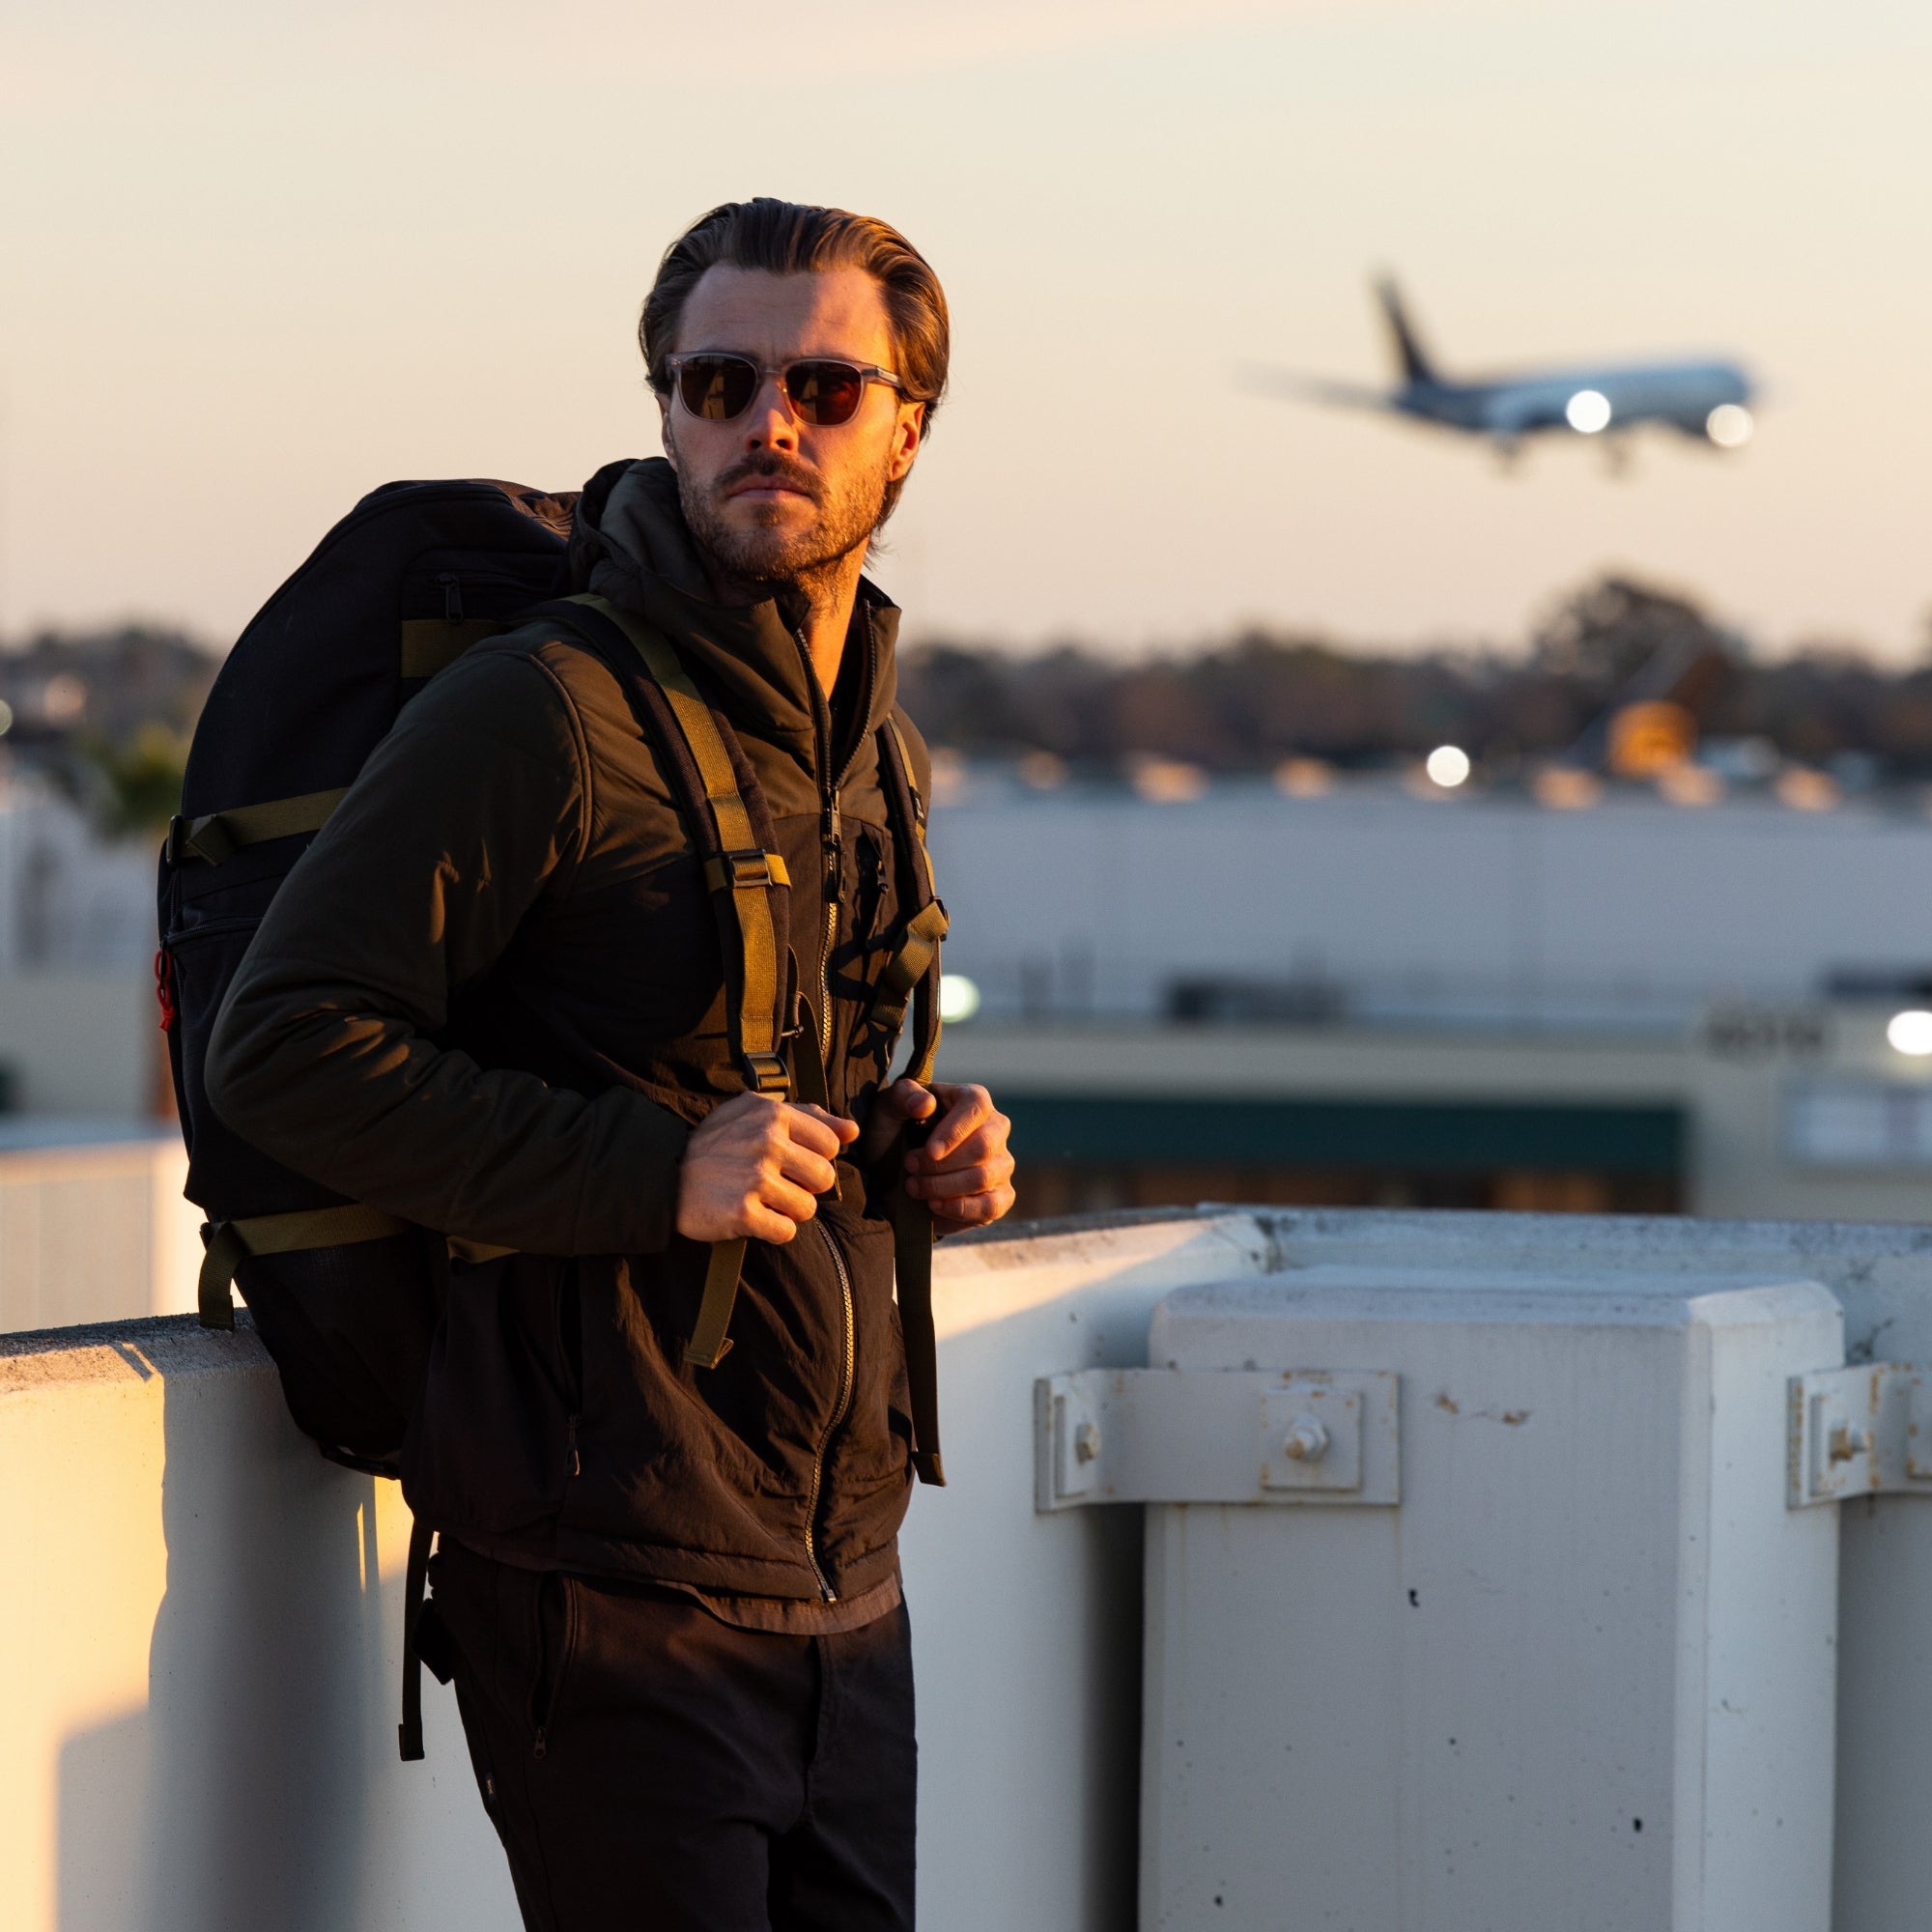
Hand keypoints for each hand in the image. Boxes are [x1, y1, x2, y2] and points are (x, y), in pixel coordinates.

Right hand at [676, 1092, 858, 1244]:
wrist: (666, 1174)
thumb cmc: (717, 1143)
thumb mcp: (755, 1113)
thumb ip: (808, 1117)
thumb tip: (852, 1130)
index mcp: (773, 1114)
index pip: (831, 1144)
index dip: (816, 1157)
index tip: (792, 1161)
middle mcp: (766, 1142)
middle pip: (825, 1178)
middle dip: (806, 1187)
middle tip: (779, 1185)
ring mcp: (755, 1178)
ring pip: (808, 1208)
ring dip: (789, 1210)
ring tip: (764, 1200)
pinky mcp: (743, 1213)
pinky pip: (786, 1231)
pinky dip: (773, 1229)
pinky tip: (754, 1217)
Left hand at [870, 1079, 1015, 1231]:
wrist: (891, 1176)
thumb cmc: (893, 1134)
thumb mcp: (887, 1109)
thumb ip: (902, 1097)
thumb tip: (926, 1104)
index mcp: (971, 1099)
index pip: (976, 1107)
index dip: (955, 1130)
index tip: (930, 1151)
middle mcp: (994, 1128)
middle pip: (983, 1146)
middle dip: (941, 1164)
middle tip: (910, 1167)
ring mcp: (1001, 1163)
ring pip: (983, 1177)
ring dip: (942, 1186)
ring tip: (914, 1186)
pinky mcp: (1000, 1196)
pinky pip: (991, 1206)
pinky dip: (959, 1209)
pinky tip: (934, 1204)